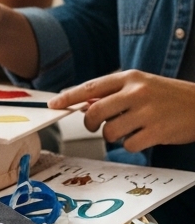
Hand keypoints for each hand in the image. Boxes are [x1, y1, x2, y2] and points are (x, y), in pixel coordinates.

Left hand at [49, 71, 194, 151]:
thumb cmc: (169, 97)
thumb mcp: (143, 85)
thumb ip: (116, 93)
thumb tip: (85, 105)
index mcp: (131, 77)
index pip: (91, 87)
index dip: (69, 97)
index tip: (53, 105)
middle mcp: (137, 92)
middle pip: (95, 112)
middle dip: (90, 124)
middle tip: (96, 127)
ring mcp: (146, 112)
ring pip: (110, 131)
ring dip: (114, 136)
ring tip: (131, 130)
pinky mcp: (155, 132)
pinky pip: (128, 145)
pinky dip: (132, 145)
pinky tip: (145, 137)